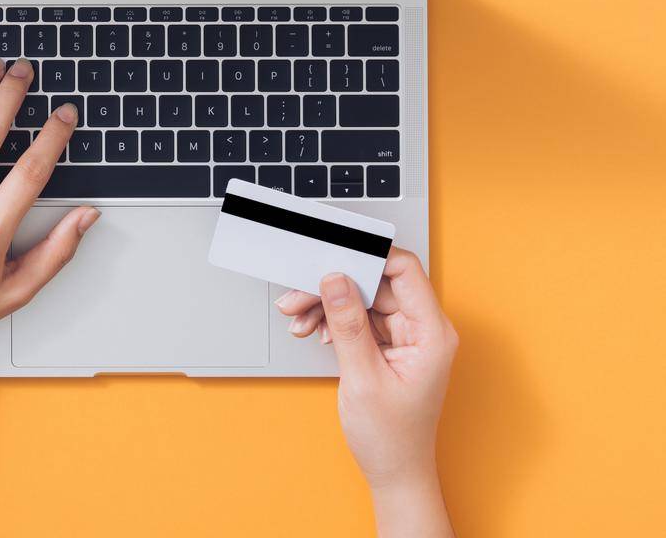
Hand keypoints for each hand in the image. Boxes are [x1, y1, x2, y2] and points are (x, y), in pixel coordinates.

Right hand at [276, 251, 457, 534]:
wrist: (394, 475)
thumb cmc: (392, 439)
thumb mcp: (364, 379)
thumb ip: (348, 325)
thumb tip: (336, 280)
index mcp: (431, 333)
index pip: (405, 271)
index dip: (369, 257)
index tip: (334, 255)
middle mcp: (422, 329)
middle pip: (376, 283)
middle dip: (335, 287)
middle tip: (300, 295)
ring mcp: (405, 336)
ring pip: (362, 298)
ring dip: (328, 305)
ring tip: (299, 318)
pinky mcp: (388, 344)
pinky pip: (358, 317)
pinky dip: (333, 321)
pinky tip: (314, 330)